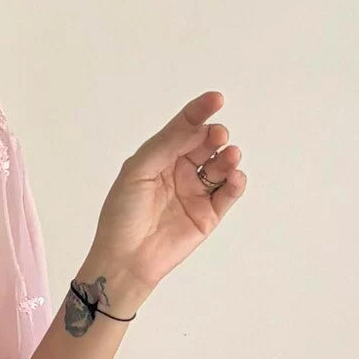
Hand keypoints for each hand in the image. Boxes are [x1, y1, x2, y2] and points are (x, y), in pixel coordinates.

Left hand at [91, 91, 246, 295]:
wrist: (126, 258)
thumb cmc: (122, 214)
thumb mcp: (137, 171)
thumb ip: (165, 146)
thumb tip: (196, 127)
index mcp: (159, 157)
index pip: (183, 128)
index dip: (199, 111)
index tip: (215, 99)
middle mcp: (179, 171)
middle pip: (206, 144)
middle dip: (215, 135)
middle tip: (218, 136)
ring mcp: (195, 192)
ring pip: (221, 166)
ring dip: (229, 157)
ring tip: (230, 156)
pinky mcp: (209, 215)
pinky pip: (228, 193)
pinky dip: (236, 182)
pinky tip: (234, 177)